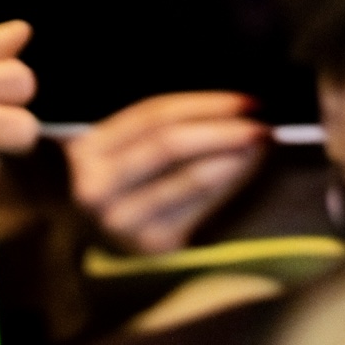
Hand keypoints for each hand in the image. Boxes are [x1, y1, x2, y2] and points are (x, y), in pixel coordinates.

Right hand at [68, 93, 272, 258]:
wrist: (105, 244)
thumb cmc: (125, 182)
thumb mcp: (125, 147)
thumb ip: (155, 126)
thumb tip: (227, 106)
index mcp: (85, 148)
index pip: (153, 115)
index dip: (203, 104)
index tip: (243, 100)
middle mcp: (96, 186)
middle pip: (168, 144)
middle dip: (220, 129)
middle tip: (259, 122)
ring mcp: (121, 219)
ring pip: (186, 176)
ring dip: (231, 155)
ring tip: (259, 142)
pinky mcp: (148, 244)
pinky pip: (197, 206)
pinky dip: (226, 184)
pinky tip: (243, 168)